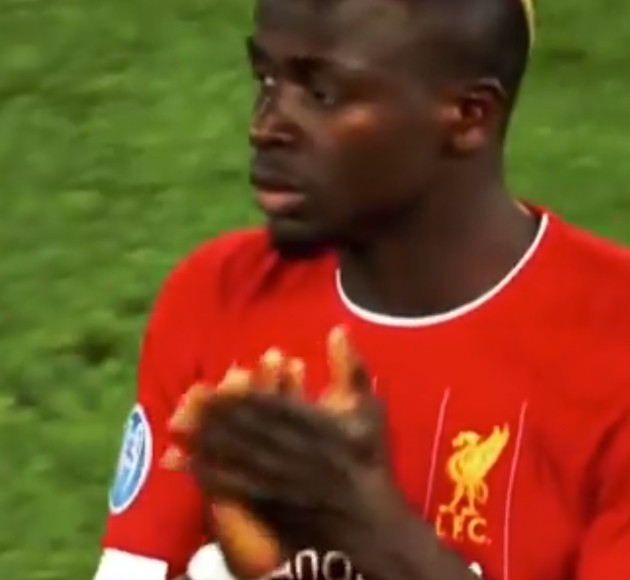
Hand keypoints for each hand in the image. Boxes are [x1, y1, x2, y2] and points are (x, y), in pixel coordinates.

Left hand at [185, 327, 405, 565]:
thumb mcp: (366, 409)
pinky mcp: (264, 502)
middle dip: (214, 413)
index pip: (272, 404)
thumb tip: (338, 329)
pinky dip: (203, 471)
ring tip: (177, 422)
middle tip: (188, 397)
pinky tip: (181, 462)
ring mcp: (274, 478)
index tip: (221, 376)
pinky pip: (228, 484)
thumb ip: (350, 369)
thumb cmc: (365, 459)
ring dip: (203, 437)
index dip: (245, 392)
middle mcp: (289, 450)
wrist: (366, 521)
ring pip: (231, 453)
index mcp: (311, 426)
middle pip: (245, 427)